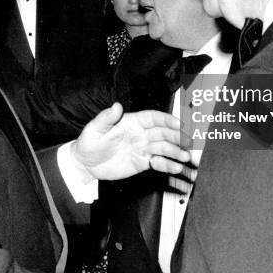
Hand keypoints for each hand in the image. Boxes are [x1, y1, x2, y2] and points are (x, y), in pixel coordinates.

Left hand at [71, 102, 191, 180]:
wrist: (85, 164)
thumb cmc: (89, 142)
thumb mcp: (95, 128)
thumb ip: (106, 117)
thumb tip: (116, 105)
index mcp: (132, 122)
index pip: (153, 118)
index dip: (166, 120)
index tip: (178, 123)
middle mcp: (140, 134)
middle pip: (163, 133)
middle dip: (177, 136)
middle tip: (188, 142)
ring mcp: (142, 148)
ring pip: (164, 148)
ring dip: (176, 151)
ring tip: (185, 157)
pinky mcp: (142, 163)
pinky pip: (158, 163)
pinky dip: (168, 165)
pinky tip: (175, 167)